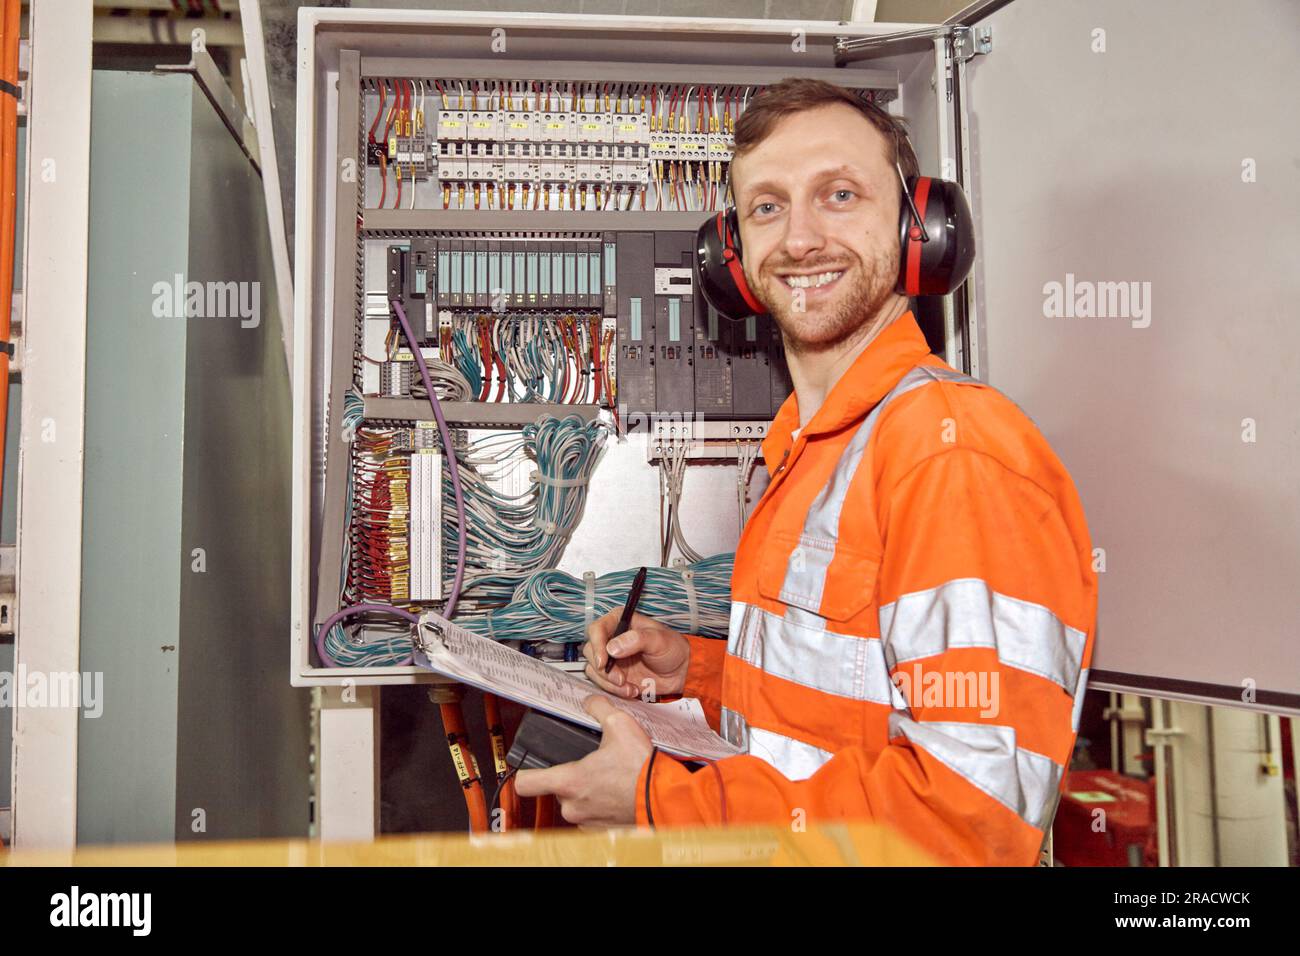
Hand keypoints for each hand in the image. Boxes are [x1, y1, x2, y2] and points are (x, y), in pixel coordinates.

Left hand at [513, 696, 652, 825]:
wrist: (664, 797)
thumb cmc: (641, 768)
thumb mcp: (620, 725)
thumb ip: (599, 709)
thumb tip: (591, 701)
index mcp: (569, 781)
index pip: (525, 783)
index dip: (526, 772)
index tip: (532, 766)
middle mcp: (572, 805)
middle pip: (556, 788)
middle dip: (572, 776)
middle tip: (592, 764)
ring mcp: (586, 820)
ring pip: (575, 802)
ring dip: (586, 791)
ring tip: (606, 777)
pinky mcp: (600, 829)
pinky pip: (590, 814)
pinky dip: (599, 803)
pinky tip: (614, 790)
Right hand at [582, 607, 689, 700]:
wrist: (680, 673)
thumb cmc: (672, 649)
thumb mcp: (659, 639)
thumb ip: (637, 639)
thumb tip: (612, 648)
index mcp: (620, 622)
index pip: (596, 629)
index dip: (596, 645)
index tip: (603, 662)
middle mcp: (611, 639)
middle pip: (590, 651)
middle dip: (604, 669)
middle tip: (620, 679)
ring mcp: (611, 658)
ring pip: (593, 670)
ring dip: (609, 683)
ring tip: (630, 687)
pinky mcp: (613, 675)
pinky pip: (602, 684)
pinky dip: (615, 691)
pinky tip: (632, 690)